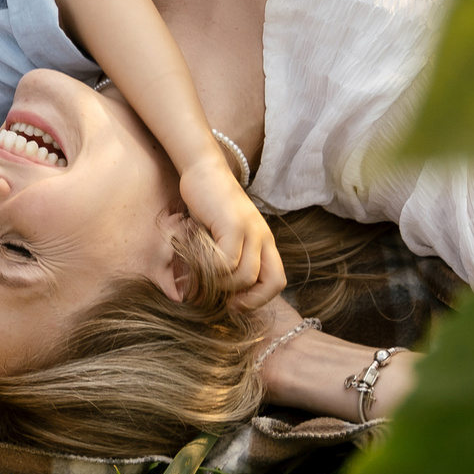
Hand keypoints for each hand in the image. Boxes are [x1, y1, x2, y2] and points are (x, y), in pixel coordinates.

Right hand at [179, 159, 284, 309]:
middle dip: (245, 299)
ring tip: (201, 278)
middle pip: (270, 283)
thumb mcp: (220, 234)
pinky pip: (225, 262)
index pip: (277, 281)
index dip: (259, 299)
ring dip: (221, 285)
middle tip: (220, 300)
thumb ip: (224, 257)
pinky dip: (209, 269)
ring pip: (245, 276)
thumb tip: (209, 292)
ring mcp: (250, 230)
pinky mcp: (233, 225)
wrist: (203, 170)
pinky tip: (196, 260)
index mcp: (264, 241)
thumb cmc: (208, 204)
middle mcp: (263, 237)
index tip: (233, 303)